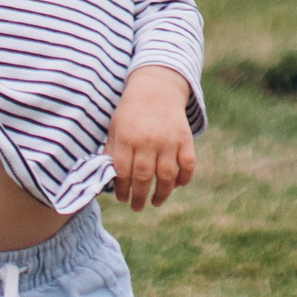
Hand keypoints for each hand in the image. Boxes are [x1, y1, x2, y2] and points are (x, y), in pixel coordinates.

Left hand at [107, 66, 196, 211]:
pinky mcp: (186, 139)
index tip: (122, 198)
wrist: (156, 89)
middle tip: (137, 207)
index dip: (122, 190)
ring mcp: (169, 140)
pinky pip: (188, 166)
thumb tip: (107, 180)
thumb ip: (112, 152)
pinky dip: (184, 179)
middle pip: (143, 178)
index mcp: (126, 138)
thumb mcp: (115, 128)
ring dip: (162, 194)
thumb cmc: (131, 113)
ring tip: (156, 202)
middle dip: (139, 197)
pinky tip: (176, 185)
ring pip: (167, 176)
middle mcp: (148, 141)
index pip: (122, 172)